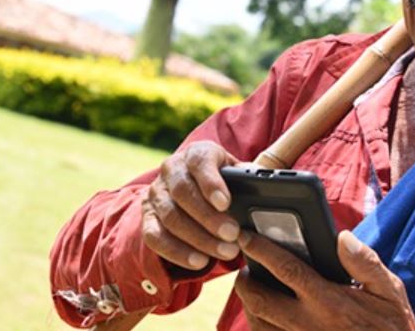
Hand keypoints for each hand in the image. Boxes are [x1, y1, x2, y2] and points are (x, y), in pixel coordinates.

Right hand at [141, 140, 241, 269]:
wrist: (191, 189)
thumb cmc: (223, 182)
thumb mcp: (236, 174)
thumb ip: (249, 178)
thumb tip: (268, 185)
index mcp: (197, 153)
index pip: (200, 161)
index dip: (211, 182)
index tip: (226, 203)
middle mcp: (172, 169)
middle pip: (183, 192)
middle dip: (209, 217)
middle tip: (232, 235)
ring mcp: (156, 193)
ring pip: (171, 217)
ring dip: (198, 238)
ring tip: (225, 252)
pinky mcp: (146, 217)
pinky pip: (155, 237)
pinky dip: (177, 252)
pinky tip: (200, 261)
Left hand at [235, 229, 414, 330]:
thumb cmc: (391, 327)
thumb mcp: (390, 292)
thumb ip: (365, 263)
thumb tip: (342, 237)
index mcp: (329, 302)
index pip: (287, 269)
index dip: (262, 250)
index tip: (247, 236)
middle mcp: (308, 324)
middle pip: (258, 299)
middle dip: (244, 280)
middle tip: (245, 265)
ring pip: (256, 324)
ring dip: (248, 304)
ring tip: (253, 287)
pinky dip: (259, 325)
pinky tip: (266, 314)